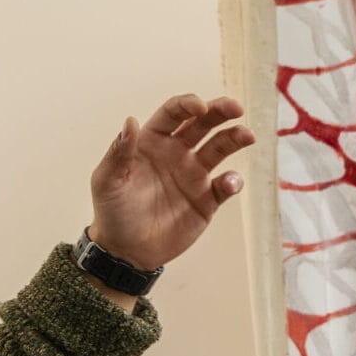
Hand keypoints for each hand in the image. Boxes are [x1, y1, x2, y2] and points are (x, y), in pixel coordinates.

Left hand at [88, 93, 253, 270]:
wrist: (126, 251)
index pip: (174, 113)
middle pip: (204, 123)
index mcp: (153, 141)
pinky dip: (233, 181)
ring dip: (235, 138)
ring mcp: (194, 175)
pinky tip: (230, 183)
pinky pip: (226, 185)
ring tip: (248, 135)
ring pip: (220, 148)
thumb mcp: (107, 181)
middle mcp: (177, 152)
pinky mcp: (207, 200)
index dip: (188, 104)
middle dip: (220, 111)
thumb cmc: (112, 212)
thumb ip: (118, 152)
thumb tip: (130, 120)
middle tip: (236, 108)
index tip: (201, 106)